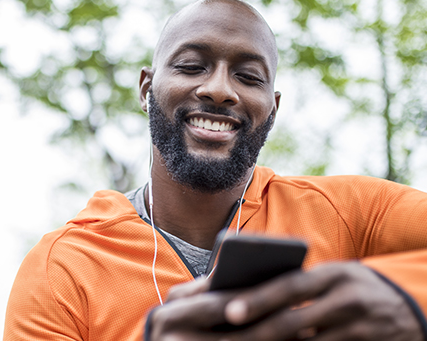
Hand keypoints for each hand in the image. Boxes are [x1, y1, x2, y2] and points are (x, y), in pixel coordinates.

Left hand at [149, 262, 423, 340]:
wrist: (409, 307)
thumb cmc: (352, 289)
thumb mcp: (333, 278)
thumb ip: (299, 285)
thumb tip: (245, 298)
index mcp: (334, 274)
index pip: (289, 286)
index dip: (258, 299)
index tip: (229, 311)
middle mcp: (348, 300)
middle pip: (293, 322)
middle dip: (256, 333)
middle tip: (225, 340)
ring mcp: (359, 329)